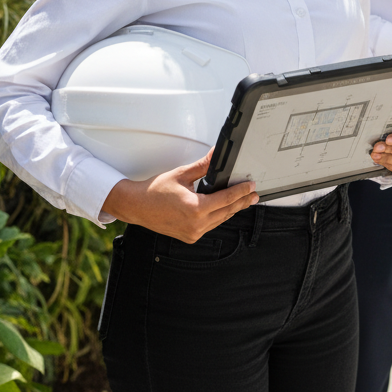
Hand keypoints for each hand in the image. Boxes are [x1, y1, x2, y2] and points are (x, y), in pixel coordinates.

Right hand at [101, 148, 257, 243]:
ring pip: (220, 220)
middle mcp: (196, 224)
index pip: (226, 199)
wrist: (137, 207)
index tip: (252, 186)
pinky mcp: (189, 236)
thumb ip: (203, 166)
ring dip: (232, 210)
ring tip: (243, 200)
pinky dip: (219, 216)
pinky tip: (224, 209)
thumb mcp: (182, 174)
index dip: (241, 192)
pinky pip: (210, 225)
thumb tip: (217, 154)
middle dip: (242, 202)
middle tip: (254, 195)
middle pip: (227, 211)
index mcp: (195, 208)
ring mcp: (193, 232)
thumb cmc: (155, 190)